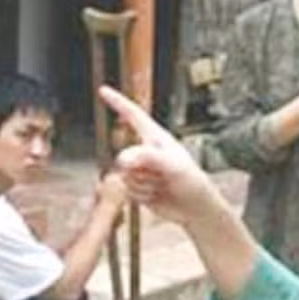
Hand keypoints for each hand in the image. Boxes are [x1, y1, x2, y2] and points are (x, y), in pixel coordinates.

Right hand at [98, 85, 220, 225]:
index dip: (117, 102)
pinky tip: (156, 195)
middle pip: (124, 157)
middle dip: (140, 171)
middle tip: (162, 178)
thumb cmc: (191, 182)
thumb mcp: (173, 166)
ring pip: (124, 175)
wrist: (195, 209)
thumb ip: (147, 158)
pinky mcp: (137, 186)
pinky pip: (125, 190)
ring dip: (143, 185)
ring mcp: (140, 169)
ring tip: (162, 186)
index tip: (102, 90)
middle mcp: (145, 151)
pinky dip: (140, 196)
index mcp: (155, 137)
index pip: (133, 115)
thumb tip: (122, 159)